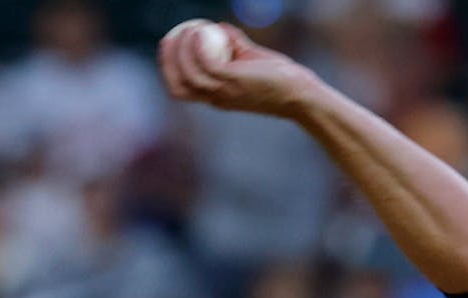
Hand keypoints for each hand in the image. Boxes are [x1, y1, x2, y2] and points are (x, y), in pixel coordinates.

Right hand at [158, 22, 320, 118]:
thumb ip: (234, 45)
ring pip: (188, 73)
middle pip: (177, 86)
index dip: (169, 69)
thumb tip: (219, 28)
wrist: (300, 94)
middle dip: (168, 61)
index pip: (181, 89)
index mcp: (217, 96)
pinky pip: (206, 63)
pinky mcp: (234, 81)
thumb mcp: (249, 59)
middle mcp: (216, 98)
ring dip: (182, 49)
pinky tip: (201, 30)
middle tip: (169, 37)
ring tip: (189, 29)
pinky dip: (197, 45)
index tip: (169, 45)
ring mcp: (224, 91)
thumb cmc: (278, 78)